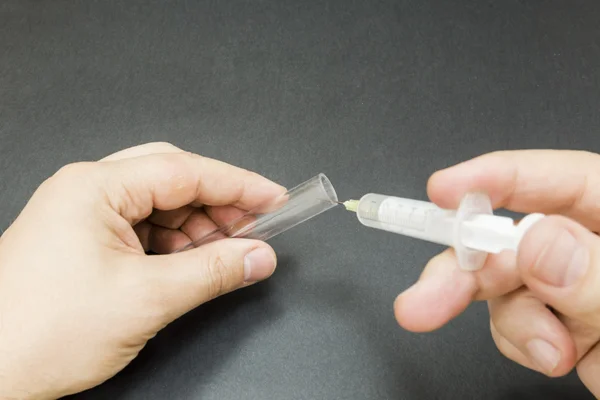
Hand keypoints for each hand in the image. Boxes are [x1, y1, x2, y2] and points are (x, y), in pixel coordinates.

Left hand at [0, 142, 284, 398]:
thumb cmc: (40, 333)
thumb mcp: (145, 299)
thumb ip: (212, 272)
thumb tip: (257, 256)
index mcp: (93, 188)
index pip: (185, 172)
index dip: (238, 184)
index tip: (274, 199)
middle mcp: (87, 193)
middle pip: (173, 181)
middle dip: (218, 205)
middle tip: (256, 229)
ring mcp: (84, 216)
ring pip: (161, 207)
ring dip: (199, 229)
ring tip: (228, 254)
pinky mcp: (86, 242)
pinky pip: (145, 230)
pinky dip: (177, 246)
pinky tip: (196, 264)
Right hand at [394, 150, 599, 395]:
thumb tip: (537, 244)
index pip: (562, 181)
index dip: (497, 178)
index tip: (444, 192)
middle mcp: (598, 247)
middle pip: (516, 235)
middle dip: (468, 268)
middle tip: (425, 300)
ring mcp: (578, 288)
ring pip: (508, 283)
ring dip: (511, 318)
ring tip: (546, 353)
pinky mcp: (565, 324)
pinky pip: (519, 321)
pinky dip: (523, 341)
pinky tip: (553, 356)